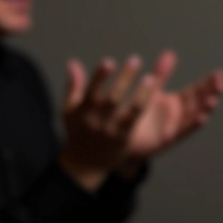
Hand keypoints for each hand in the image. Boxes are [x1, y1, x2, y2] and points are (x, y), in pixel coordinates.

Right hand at [60, 55, 155, 189]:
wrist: (86, 162)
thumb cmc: (78, 130)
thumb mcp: (70, 109)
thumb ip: (74, 86)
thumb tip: (72, 63)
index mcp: (82, 110)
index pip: (90, 90)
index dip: (99, 77)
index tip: (109, 62)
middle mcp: (97, 120)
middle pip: (112, 98)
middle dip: (124, 79)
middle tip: (135, 59)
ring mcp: (111, 130)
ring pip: (129, 110)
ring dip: (141, 93)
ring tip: (151, 77)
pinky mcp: (124, 137)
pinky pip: (136, 119)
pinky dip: (143, 104)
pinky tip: (152, 91)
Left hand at [124, 50, 222, 159]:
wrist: (123, 138)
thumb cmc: (138, 114)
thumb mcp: (151, 91)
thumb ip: (161, 75)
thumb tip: (170, 53)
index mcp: (178, 101)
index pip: (198, 89)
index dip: (209, 82)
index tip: (220, 74)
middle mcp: (180, 114)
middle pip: (200, 101)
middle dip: (211, 93)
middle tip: (221, 84)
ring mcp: (176, 126)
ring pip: (194, 116)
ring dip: (205, 109)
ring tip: (213, 99)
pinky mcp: (168, 138)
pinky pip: (182, 131)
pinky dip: (193, 124)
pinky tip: (202, 117)